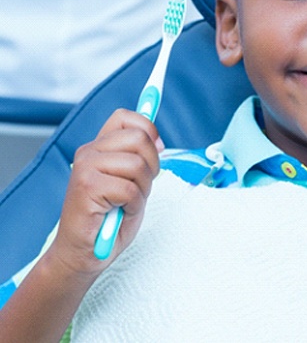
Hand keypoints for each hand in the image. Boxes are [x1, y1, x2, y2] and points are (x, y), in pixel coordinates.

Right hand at [48, 108, 162, 276]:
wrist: (82, 254)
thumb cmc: (108, 219)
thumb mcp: (131, 182)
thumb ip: (140, 158)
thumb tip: (158, 140)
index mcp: (99, 147)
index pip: (125, 117)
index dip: (148, 128)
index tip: (157, 148)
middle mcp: (89, 152)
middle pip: (139, 138)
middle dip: (152, 165)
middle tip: (140, 186)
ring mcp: (86, 168)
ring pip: (137, 164)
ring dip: (142, 189)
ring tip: (127, 202)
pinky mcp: (87, 187)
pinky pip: (130, 189)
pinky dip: (133, 205)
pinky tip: (120, 212)